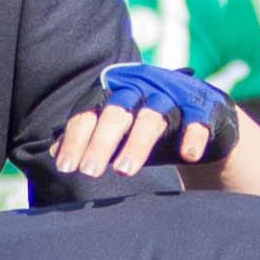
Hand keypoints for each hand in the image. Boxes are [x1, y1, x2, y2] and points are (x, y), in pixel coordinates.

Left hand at [46, 63, 246, 183]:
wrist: (205, 116)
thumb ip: (88, 138)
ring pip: (152, 117)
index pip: (90, 112)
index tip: (66, 167)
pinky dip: (194, 136)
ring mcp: (175, 95)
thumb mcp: (118, 131)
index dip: (76, 139)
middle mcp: (143, 86)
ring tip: (123, 171)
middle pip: (117, 111)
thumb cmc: (149, 126)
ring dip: (137, 144)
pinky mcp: (205, 107)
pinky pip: (199, 120)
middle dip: (101, 142)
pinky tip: (188, 156)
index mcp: (117, 89)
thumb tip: (54, 153)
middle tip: (88, 173)